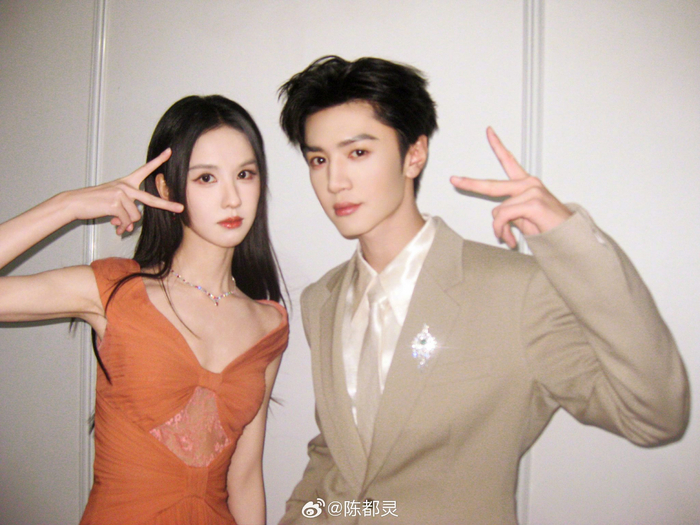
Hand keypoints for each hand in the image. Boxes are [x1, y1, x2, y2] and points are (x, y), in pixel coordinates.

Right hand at [67, 149, 183, 234]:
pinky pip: (126, 221)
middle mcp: (126, 186)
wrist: (76, 203)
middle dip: (167, 205)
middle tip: (181, 208)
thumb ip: (126, 211)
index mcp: (126, 182)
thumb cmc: (95, 202)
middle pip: (151, 199)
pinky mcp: (116, 204)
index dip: (158, 160)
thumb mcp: (113, 202)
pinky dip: (121, 226)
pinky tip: (114, 224)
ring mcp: (121, 194)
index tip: (169, 151)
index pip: (145, 169)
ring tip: (116, 222)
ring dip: (127, 223)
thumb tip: (130, 227)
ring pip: (135, 217)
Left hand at [450, 127, 571, 247]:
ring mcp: (531, 191)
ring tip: (509, 238)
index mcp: (526, 184)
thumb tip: (496, 218)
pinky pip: (504, 217)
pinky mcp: (532, 203)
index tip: (489, 131)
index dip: (497, 145)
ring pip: (497, 211)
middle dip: (470, 184)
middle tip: (454, 180)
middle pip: (491, 185)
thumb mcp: (523, 217)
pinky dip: (503, 231)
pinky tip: (512, 240)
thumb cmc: (548, 227)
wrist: (568, 237)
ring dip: (499, 228)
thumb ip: (508, 211)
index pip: (509, 160)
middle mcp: (528, 184)